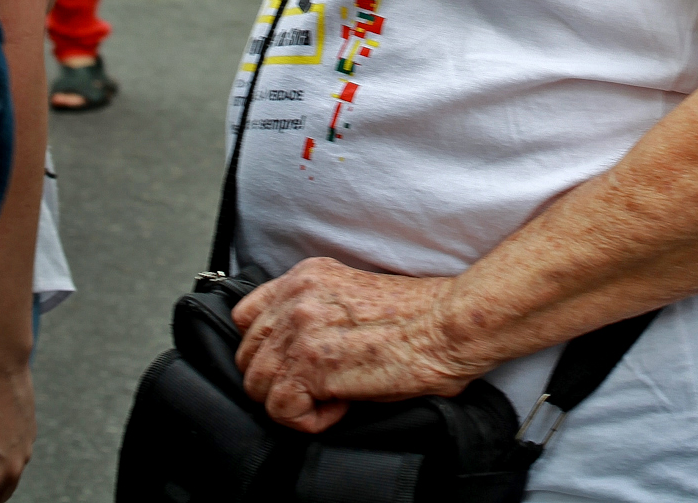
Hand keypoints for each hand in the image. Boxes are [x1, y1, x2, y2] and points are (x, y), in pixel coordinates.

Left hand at [233, 259, 481, 433]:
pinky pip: (282, 412)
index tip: (297, 361)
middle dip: (281, 379)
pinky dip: (312, 420)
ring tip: (339, 393)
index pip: (247, 318)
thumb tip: (292, 350)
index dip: (269, 348)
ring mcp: (299, 332)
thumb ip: (315, 311)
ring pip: (259, 389)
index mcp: (307, 277)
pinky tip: (345, 403)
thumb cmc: (420, 315)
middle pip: (248, 358)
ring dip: (297, 401)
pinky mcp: (309, 367)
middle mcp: (296, 299)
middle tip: (324, 382)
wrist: (450, 326)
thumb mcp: (354, 294)